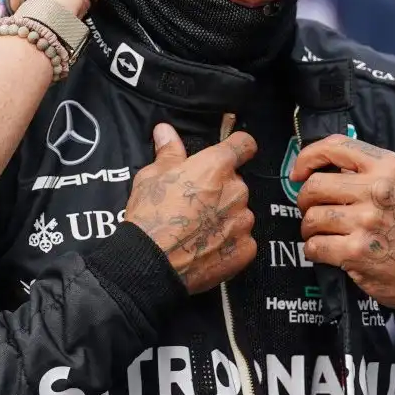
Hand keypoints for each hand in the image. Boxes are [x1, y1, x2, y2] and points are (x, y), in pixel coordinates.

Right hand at [124, 124, 256, 294]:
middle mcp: (236, 191)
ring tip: (198, 230)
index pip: (244, 144)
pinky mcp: (244, 249)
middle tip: (195, 204)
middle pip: (236, 183)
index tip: (232, 151)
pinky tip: (205, 247)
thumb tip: (166, 131)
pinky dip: (228, 243)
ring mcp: (243, 222)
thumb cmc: (150, 217)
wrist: (151, 263)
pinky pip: (241, 240)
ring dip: (224, 217)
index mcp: (215, 167)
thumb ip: (168, 152)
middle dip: (220, 190)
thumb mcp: (151, 177)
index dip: (237, 147)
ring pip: (239, 212)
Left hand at [292, 135, 394, 313]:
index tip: (299, 172)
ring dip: (310, 229)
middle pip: (314, 186)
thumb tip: (316, 167)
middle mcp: (378, 190)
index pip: (336, 146)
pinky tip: (329, 251)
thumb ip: (364, 171)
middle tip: (315, 210)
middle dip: (306, 201)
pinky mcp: (357, 251)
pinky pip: (314, 246)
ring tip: (326, 233)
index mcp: (388, 166)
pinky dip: (314, 250)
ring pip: (311, 217)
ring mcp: (367, 221)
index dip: (307, 157)